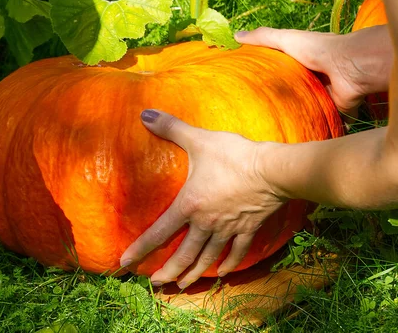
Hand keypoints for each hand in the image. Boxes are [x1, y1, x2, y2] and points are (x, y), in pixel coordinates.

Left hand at [120, 110, 285, 288]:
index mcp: (190, 205)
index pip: (159, 232)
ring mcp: (228, 229)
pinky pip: (237, 252)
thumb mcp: (198, 139)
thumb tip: (144, 113)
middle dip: (168, 272)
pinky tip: (221, 274)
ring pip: (208, 258)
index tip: (125, 264)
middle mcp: (206, 223)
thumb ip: (170, 127)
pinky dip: (228, 265)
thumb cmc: (233, 155)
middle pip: (184, 255)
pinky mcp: (248, 229)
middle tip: (156, 284)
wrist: (272, 169)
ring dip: (193, 273)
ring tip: (181, 286)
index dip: (140, 249)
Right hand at [235, 26, 392, 116]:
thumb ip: (263, 37)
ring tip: (271, 129)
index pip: (282, 68)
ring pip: (304, 108)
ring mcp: (323, 95)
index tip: (248, 86)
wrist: (348, 67)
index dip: (267, 75)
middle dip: (279, 100)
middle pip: (292, 90)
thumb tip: (236, 35)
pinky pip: (319, 121)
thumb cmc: (317, 49)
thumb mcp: (286, 39)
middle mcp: (313, 78)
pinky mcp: (332, 110)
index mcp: (303, 61)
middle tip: (256, 113)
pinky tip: (294, 139)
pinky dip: (312, 129)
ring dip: (294, 116)